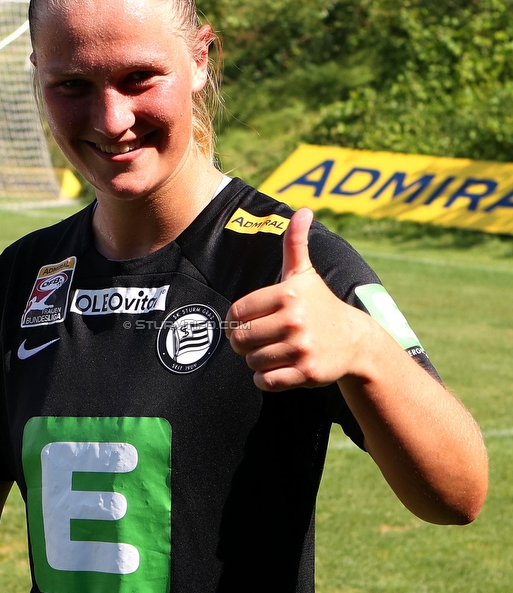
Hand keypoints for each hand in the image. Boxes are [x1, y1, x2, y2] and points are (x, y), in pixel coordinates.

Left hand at [226, 208, 370, 390]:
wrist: (355, 341)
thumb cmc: (321, 305)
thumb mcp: (305, 274)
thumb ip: (296, 243)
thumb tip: (303, 211)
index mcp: (288, 295)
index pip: (237, 312)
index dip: (237, 320)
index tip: (249, 321)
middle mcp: (294, 321)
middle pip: (240, 339)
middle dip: (244, 343)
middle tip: (257, 341)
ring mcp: (301, 348)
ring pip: (252, 361)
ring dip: (256, 361)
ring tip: (271, 352)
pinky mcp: (306, 373)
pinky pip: (266, 381)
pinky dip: (265, 379)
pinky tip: (277, 368)